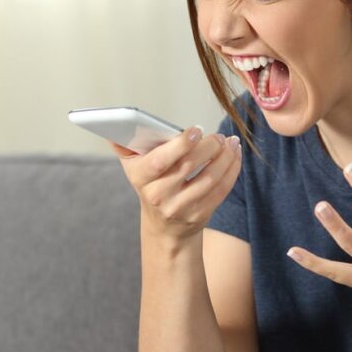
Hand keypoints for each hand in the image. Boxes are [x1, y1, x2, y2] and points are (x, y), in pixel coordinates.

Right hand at [110, 127, 241, 241]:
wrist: (164, 226)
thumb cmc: (151, 184)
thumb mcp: (134, 166)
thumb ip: (126, 145)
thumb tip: (116, 125)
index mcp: (140, 177)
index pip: (159, 161)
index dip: (180, 145)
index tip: (196, 130)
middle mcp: (158, 195)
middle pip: (188, 167)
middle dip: (209, 147)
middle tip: (219, 135)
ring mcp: (180, 208)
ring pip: (209, 178)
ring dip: (225, 157)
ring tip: (231, 142)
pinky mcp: (200, 215)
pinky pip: (221, 190)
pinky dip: (232, 170)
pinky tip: (235, 155)